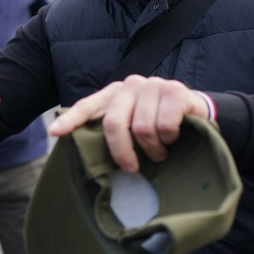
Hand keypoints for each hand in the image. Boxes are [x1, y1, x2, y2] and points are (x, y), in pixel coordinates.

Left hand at [49, 75, 209, 172]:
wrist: (197, 114)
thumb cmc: (159, 125)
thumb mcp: (133, 126)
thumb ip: (114, 131)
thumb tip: (86, 152)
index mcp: (115, 93)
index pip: (88, 106)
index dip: (72, 119)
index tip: (55, 133)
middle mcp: (131, 85)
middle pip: (114, 122)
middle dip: (121, 151)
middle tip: (132, 168)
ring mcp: (154, 85)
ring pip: (142, 128)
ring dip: (153, 149)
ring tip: (160, 151)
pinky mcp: (175, 92)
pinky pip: (164, 125)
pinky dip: (170, 138)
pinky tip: (175, 136)